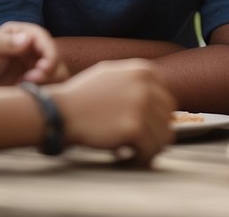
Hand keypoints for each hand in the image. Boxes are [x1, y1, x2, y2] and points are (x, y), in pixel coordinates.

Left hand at [0, 22, 69, 86]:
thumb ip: (6, 43)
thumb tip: (27, 39)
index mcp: (23, 33)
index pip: (44, 40)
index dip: (49, 53)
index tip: (44, 68)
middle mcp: (33, 48)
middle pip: (55, 56)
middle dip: (49, 70)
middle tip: (32, 81)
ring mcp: (35, 65)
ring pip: (57, 72)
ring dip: (48, 81)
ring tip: (27, 86)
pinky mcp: (36, 82)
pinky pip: (52, 85)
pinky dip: (45, 90)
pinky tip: (27, 92)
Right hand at [52, 59, 175, 163]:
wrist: (60, 112)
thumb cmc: (82, 96)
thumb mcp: (110, 74)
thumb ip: (134, 79)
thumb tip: (157, 93)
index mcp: (143, 70)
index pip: (167, 100)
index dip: (155, 118)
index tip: (142, 127)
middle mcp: (146, 85)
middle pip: (168, 118)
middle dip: (154, 133)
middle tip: (137, 143)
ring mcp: (141, 105)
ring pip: (164, 136)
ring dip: (149, 148)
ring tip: (133, 152)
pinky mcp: (134, 127)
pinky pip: (151, 150)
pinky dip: (142, 158)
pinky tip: (126, 156)